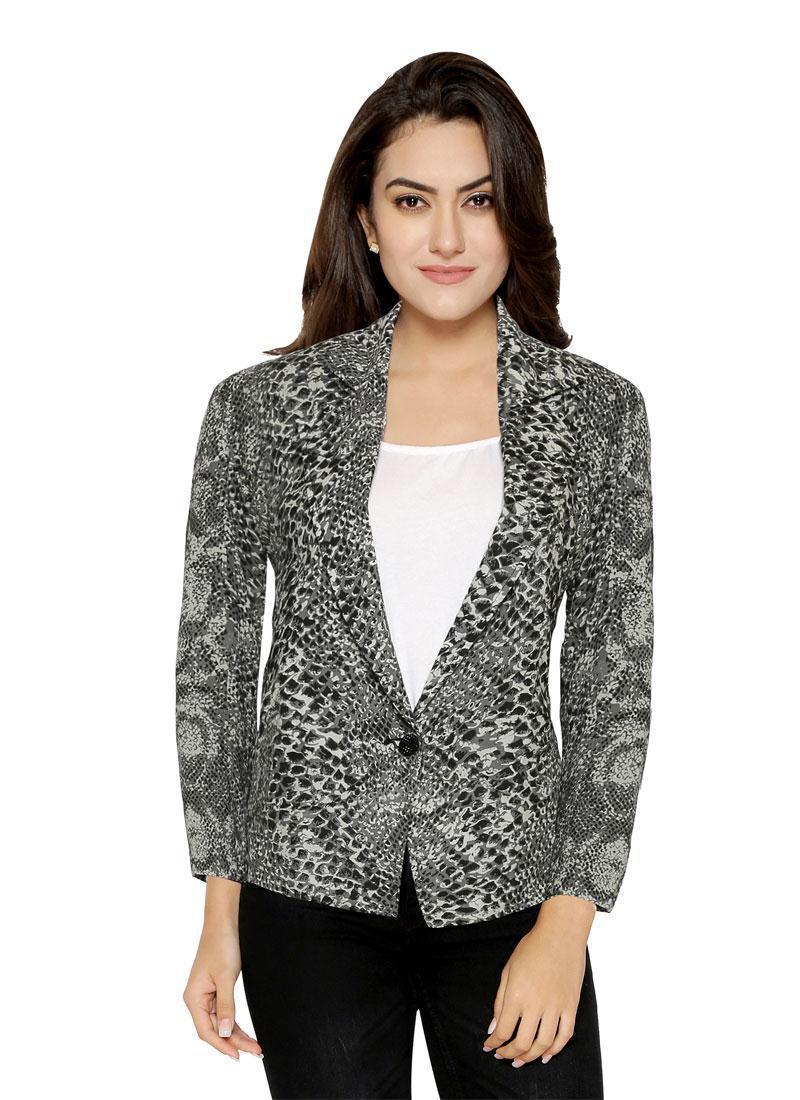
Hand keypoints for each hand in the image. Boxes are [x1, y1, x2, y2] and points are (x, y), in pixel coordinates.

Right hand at [182, 879, 262, 1061]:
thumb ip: (226, 1006)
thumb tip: (226, 1033)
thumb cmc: (222, 945)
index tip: (240, 1055)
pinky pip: (224, 1013)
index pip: (206, 1031)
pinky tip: (244, 1033)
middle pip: (214, 1030)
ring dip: (236, 1035)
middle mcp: (197, 999)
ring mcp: (206, 995)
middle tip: (256, 1051)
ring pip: (220, 1023)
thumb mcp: (226, 977)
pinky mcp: (215, 990)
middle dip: (234, 1042)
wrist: (224, 922)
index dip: (223, 1045)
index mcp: (193, 998)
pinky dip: (234, 1023)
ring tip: (254, 1046)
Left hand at [481, 897, 593, 1067]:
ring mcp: (556, 1006)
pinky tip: (546, 1054)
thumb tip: (494, 1027)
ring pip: (544, 1044)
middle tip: (504, 1056)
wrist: (560, 934)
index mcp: (517, 995)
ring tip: (521, 1060)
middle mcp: (536, 1004)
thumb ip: (500, 1001)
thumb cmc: (532, 947)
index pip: (503, 1030)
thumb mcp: (508, 970)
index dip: (494, 1043)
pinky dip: (556, 1049)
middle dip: (510, 1054)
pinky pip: (565, 1035)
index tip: (490, 1047)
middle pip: (523, 1043)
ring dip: (531, 1056)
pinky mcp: (571, 1006)